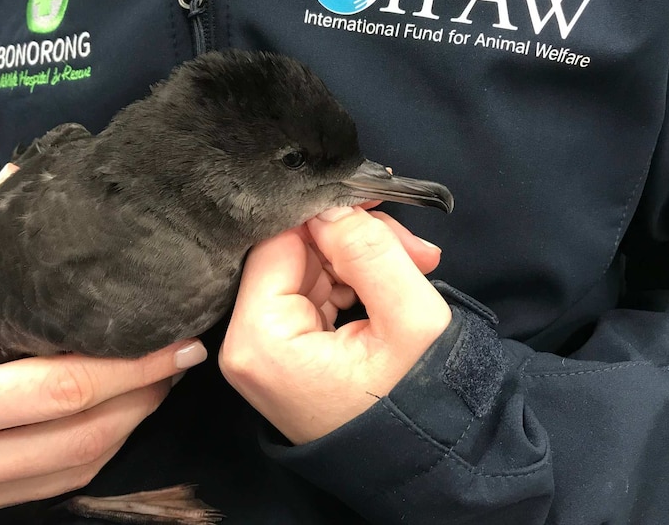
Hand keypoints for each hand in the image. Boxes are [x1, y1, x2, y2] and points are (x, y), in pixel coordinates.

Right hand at [0, 166, 206, 517]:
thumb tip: (14, 181)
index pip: (62, 389)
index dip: (133, 367)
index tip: (178, 341)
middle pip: (85, 435)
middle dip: (147, 393)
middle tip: (183, 354)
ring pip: (80, 467)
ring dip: (131, 423)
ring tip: (161, 378)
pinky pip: (56, 484)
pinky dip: (98, 449)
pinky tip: (118, 413)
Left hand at [220, 206, 450, 444]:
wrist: (422, 464)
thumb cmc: (416, 403)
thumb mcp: (409, 320)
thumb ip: (370, 252)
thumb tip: (334, 204)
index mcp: (260, 340)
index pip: (278, 242)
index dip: (328, 216)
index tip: (378, 204)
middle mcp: (246, 345)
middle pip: (292, 254)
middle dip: (355, 243)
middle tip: (415, 249)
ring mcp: (261, 351)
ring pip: (306, 268)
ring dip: (361, 261)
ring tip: (415, 268)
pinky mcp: (282, 352)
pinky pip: (312, 293)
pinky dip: (353, 283)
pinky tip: (389, 290)